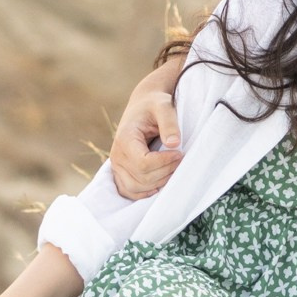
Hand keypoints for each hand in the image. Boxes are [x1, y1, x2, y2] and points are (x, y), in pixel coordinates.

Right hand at [110, 80, 183, 200]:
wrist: (144, 104)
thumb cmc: (154, 104)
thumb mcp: (164, 106)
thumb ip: (169, 123)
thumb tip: (173, 144)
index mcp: (125, 138)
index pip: (143, 164)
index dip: (165, 163)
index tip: (180, 153)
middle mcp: (116, 155)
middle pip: (142, 178)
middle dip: (165, 172)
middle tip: (180, 159)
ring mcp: (116, 166)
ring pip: (136, 188)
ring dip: (158, 183)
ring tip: (172, 169)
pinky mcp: (120, 172)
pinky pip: (128, 191)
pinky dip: (144, 192)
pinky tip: (159, 182)